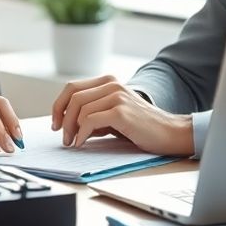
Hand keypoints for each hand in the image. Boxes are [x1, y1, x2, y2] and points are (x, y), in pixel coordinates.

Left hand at [50, 75, 193, 155]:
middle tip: (63, 137)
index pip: (72, 87)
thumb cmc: (141, 127)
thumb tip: (68, 123)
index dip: (59, 105)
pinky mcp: (120, 112)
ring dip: (71, 129)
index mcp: (108, 81)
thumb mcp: (113, 115)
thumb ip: (94, 113)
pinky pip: (89, 121)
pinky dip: (81, 134)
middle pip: (73, 96)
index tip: (56, 123)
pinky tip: (82, 143)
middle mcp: (112, 84)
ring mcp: (116, 96)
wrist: (169, 132)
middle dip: (62, 118)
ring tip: (73, 143)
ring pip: (80, 109)